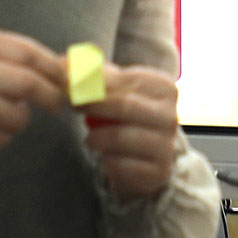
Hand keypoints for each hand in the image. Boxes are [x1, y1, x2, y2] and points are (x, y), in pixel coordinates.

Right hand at [0, 28, 66, 158]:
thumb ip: (10, 58)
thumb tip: (64, 66)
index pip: (28, 51)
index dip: (55, 68)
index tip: (71, 81)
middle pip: (29, 82)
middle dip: (52, 97)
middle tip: (57, 105)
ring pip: (17, 115)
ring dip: (20, 121)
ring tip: (2, 116)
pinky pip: (1, 137)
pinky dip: (1, 136)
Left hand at [82, 64, 178, 201]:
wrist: (145, 155)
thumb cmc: (124, 113)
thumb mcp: (113, 89)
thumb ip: (90, 74)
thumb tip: (66, 64)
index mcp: (164, 88)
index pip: (123, 80)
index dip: (93, 83)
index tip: (71, 88)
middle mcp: (171, 116)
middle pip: (125, 105)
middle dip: (93, 106)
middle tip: (74, 107)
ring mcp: (167, 145)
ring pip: (120, 137)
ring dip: (96, 138)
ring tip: (90, 138)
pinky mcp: (159, 172)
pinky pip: (122, 166)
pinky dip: (106, 162)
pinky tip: (105, 158)